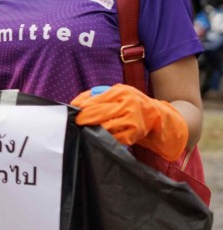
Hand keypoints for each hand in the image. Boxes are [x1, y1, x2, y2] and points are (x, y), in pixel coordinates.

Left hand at [71, 83, 187, 160]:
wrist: (158, 117)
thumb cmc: (130, 104)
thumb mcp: (116, 94)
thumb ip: (95, 96)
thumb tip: (75, 104)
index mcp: (119, 91)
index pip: (94, 100)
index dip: (80, 108)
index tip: (71, 113)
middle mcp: (127, 104)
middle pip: (97, 113)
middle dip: (83, 120)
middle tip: (75, 124)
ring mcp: (132, 119)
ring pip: (104, 127)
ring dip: (93, 130)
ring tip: (86, 130)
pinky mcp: (135, 133)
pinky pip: (114, 138)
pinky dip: (106, 138)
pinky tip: (101, 136)